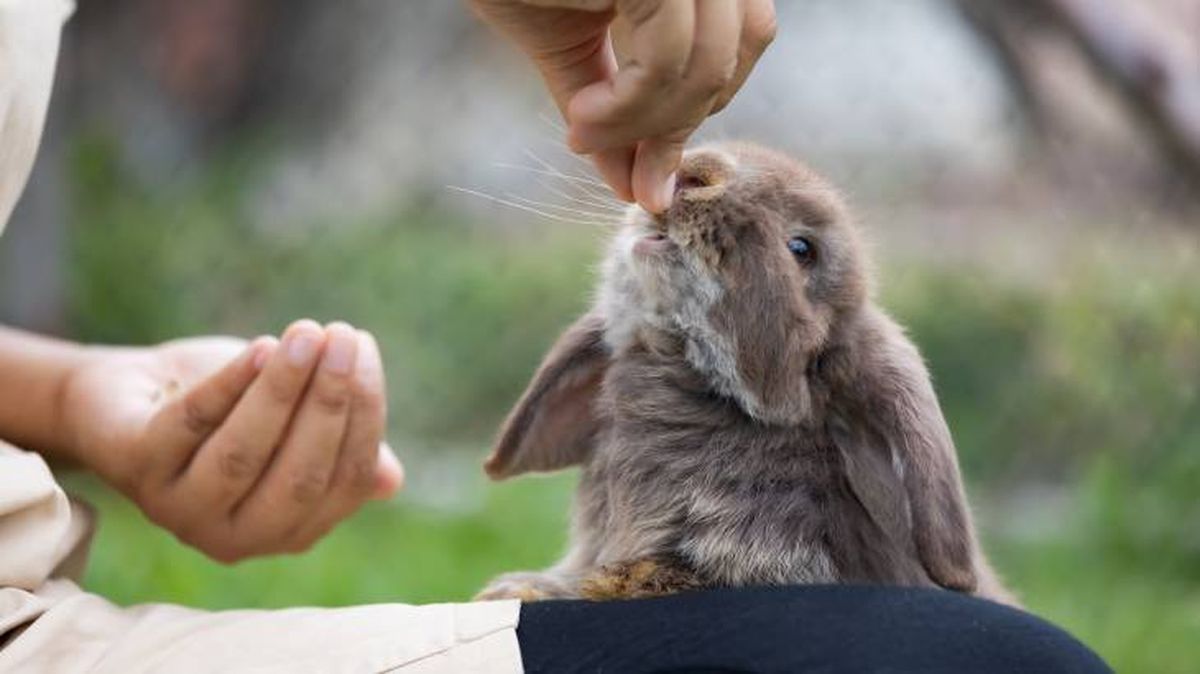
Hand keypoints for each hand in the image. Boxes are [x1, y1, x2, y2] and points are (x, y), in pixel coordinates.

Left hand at [61, 320, 404, 562]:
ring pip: (243, 454)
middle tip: (342, 336)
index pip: (345, 483)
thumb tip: (390, 481)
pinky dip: (230, 383)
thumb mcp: (293, 427)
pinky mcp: (133, 467)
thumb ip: (339, 451)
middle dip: (328, 402)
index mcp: (288, 531)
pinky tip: (261, 347)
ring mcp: (179, 508)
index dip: (364, 416)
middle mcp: (235, 536)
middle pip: (300, 477)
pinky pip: (190, 424)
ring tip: (306, 333)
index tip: (364, 350)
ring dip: (282, 389)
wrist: (131, 393)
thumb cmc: (228, 410)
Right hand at [471, 0, 775, 212]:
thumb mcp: (572, 46)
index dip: (700, 109)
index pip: (741, 38)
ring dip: (646, 125)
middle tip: (629, 174)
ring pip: (706, 65)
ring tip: (584, 136)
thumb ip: (617, 110)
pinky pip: (665, 61)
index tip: (650, 177)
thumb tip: (641, 189)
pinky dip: (627, 109)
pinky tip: (581, 119)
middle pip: (736, 52)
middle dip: (678, 125)